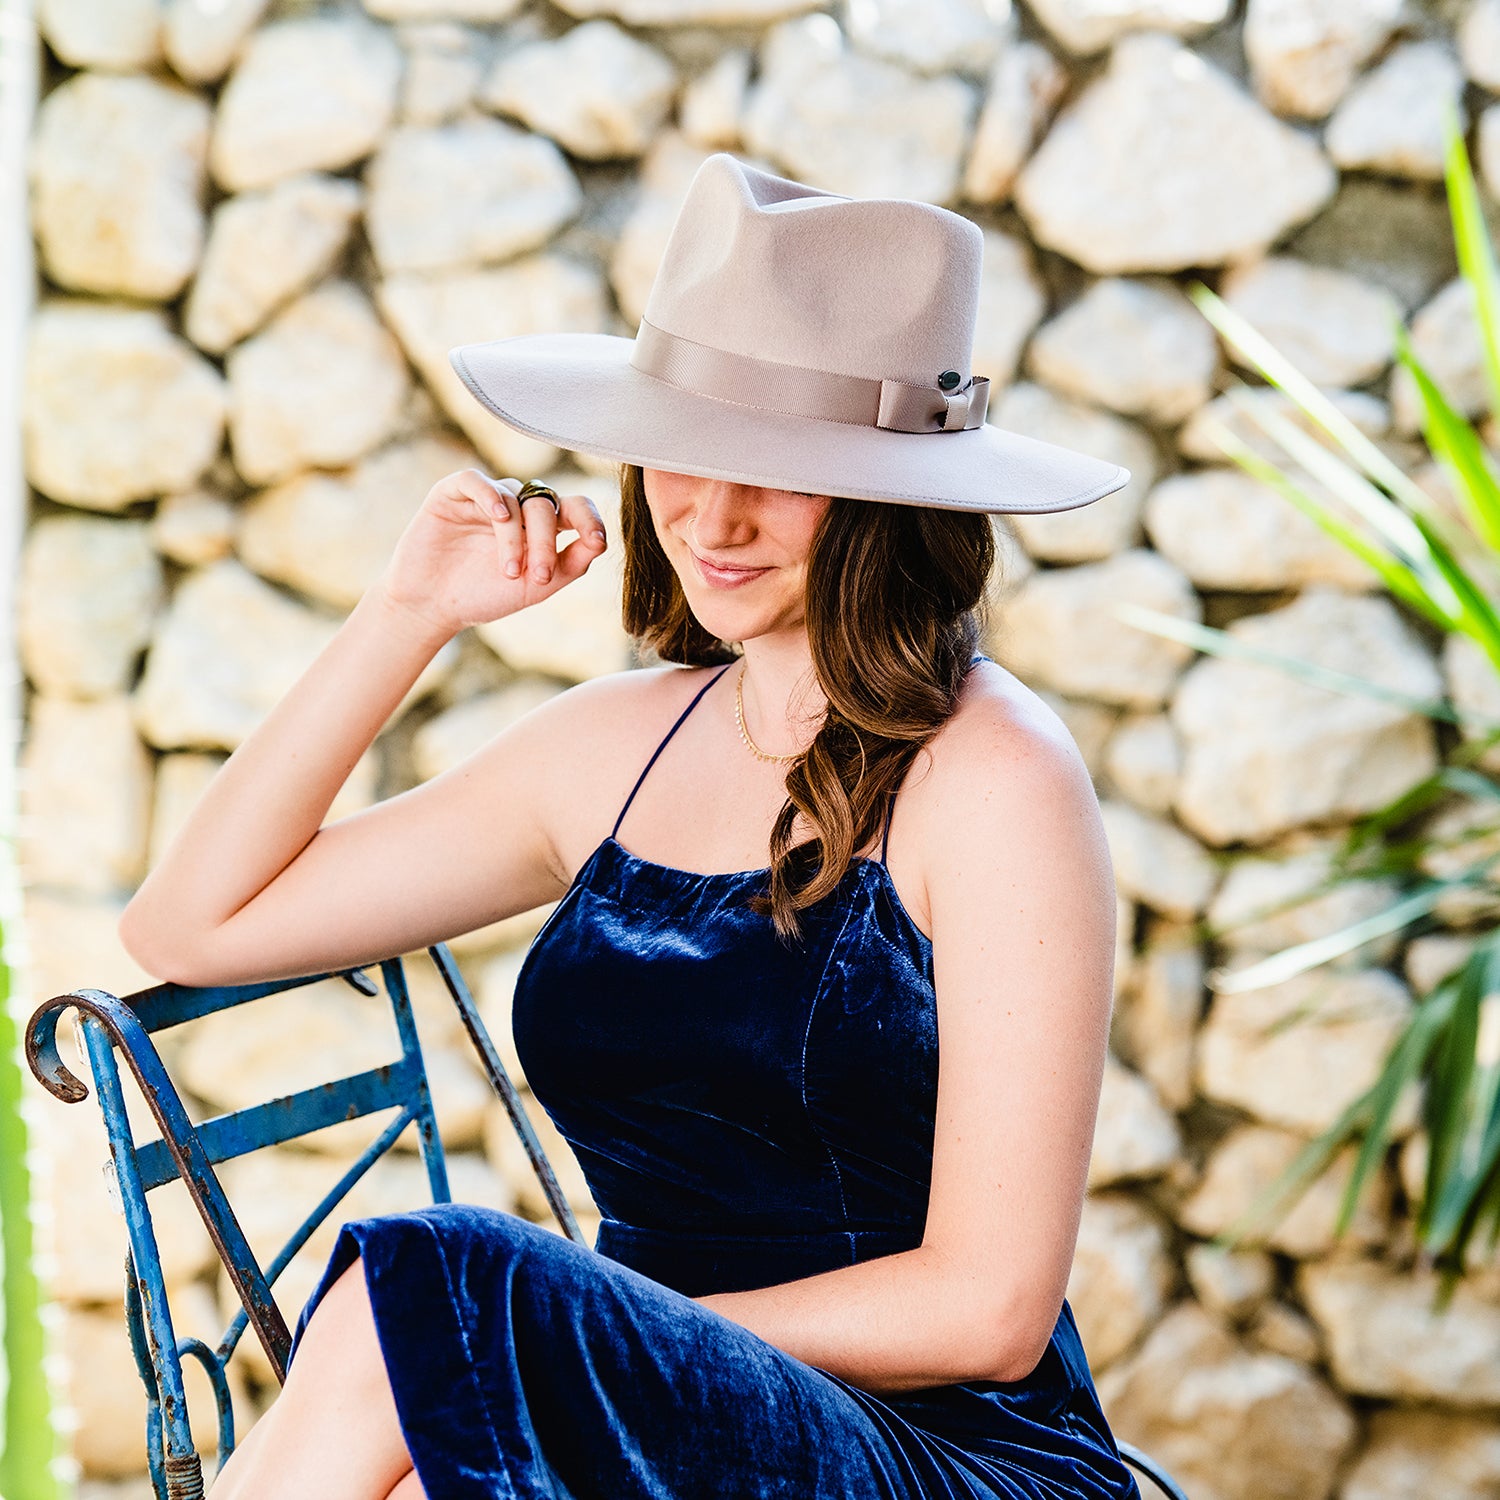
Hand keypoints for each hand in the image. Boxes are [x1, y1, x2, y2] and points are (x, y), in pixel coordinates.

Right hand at [375, 469, 608, 640]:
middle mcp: (516, 506)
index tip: (597, 540)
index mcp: (541, 526)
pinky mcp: (453, 493)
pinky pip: (477, 481)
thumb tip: (601, 541)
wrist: (434, 607)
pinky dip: (490, 496)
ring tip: (508, 572)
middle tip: (537, 576)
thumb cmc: (485, 596)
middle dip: (545, 541)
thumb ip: (572, 563)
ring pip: (514, 497)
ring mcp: (485, 497)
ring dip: (516, 537)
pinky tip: (498, 518)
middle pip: (545, 504)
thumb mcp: (538, 586)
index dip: (590, 518)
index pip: (575, 507)